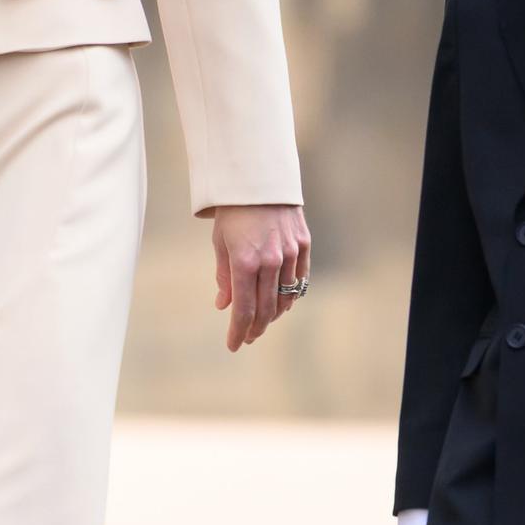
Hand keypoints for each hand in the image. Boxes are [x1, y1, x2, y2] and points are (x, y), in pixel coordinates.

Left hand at [212, 203, 309, 352]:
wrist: (260, 178)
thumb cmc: (233, 211)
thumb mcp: (221, 242)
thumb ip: (224, 276)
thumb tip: (224, 306)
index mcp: (244, 262)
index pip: (243, 309)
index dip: (238, 331)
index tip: (233, 345)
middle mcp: (270, 261)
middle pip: (266, 309)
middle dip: (255, 327)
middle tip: (247, 337)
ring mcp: (289, 253)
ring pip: (285, 298)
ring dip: (273, 314)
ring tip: (262, 322)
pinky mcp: (303, 245)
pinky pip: (299, 280)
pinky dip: (290, 295)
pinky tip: (282, 303)